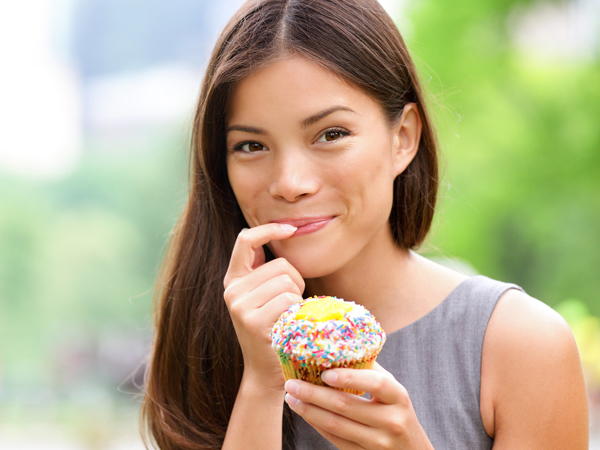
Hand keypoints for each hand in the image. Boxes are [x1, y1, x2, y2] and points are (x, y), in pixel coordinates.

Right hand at [223, 223, 304, 390]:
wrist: (266, 372)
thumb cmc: (273, 329)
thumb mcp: (264, 296)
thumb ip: (266, 269)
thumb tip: (281, 231)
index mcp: (234, 280)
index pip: (246, 239)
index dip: (269, 229)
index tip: (290, 229)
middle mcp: (232, 290)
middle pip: (280, 264)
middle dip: (295, 281)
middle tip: (290, 305)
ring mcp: (240, 305)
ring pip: (287, 281)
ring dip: (297, 297)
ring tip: (288, 316)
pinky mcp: (253, 321)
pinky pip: (288, 299)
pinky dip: (296, 310)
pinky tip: (288, 325)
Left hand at [284, 363, 433, 448]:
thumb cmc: (397, 413)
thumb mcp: (393, 392)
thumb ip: (371, 372)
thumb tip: (339, 347)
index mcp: (398, 398)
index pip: (375, 383)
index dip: (350, 377)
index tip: (325, 373)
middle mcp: (391, 421)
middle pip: (346, 406)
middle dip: (314, 393)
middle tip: (291, 382)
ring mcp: (378, 442)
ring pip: (336, 425)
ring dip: (308, 410)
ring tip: (291, 397)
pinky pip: (334, 439)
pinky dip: (316, 424)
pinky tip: (304, 412)